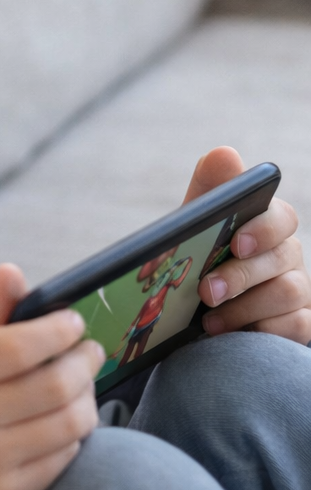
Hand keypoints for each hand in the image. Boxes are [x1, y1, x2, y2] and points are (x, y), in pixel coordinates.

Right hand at [0, 265, 104, 489]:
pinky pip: (66, 457)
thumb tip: (12, 271)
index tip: (73, 322)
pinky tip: (64, 419)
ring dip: (87, 398)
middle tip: (89, 351)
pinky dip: (75, 433)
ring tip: (81, 385)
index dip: (56, 331)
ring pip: (69, 424)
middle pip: (52, 387)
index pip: (16, 348)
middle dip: (83, 363)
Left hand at [184, 148, 310, 344]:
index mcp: (266, 226)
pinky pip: (299, 326)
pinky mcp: (300, 324)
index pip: (282, 216)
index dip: (263, 228)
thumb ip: (209, 193)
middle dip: (241, 275)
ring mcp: (299, 291)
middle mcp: (289, 256)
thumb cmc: (198, 260)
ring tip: (209, 319)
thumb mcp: (195, 228)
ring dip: (245, 307)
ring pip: (289, 293)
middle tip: (206, 290)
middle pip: (284, 256)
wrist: (190, 314)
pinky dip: (265, 330)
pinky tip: (235, 336)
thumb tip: (223, 153)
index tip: (236, 243)